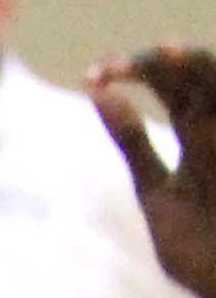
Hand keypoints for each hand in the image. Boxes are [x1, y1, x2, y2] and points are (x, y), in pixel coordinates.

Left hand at [91, 48, 215, 297]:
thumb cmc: (196, 243)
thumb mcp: (156, 190)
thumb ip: (133, 143)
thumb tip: (99, 93)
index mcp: (195, 130)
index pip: (167, 82)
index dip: (134, 69)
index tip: (94, 76)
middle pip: (197, 74)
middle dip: (162, 62)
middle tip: (119, 64)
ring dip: (193, 68)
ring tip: (166, 54)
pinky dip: (212, 98)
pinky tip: (196, 87)